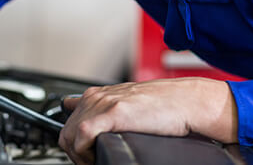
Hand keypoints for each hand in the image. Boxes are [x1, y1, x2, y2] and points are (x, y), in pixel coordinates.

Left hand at [58, 78, 237, 164]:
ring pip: (70, 136)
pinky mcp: (113, 113)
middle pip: (66, 131)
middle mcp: (96, 97)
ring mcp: (102, 104)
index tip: (83, 153)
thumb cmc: (164, 105)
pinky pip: (82, 136)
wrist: (186, 101)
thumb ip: (109, 111)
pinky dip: (85, 153)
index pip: (68, 118)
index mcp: (97, 95)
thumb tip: (95, 124)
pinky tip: (97, 157)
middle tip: (90, 162)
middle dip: (74, 152)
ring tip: (94, 162)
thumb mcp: (128, 104)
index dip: (74, 140)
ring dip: (79, 156)